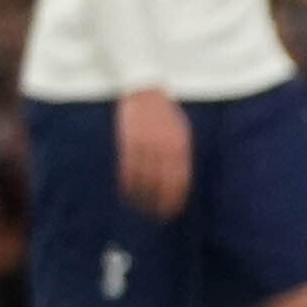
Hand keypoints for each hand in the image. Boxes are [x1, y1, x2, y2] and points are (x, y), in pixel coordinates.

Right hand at [115, 88, 192, 219]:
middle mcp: (165, 147)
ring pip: (143, 178)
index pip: (180, 179)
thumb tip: (179, 178)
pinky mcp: (128, 141)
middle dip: (160, 202)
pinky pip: (127, 167)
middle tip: (156, 216)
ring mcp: (146, 144)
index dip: (175, 198)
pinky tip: (126, 191)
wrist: (144, 90)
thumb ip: (180, 153)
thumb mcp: (179, 131)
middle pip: (162, 182)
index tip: (171, 211)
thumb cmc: (164, 113)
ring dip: (141, 195)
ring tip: (139, 206)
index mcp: (180, 145)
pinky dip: (127, 182)